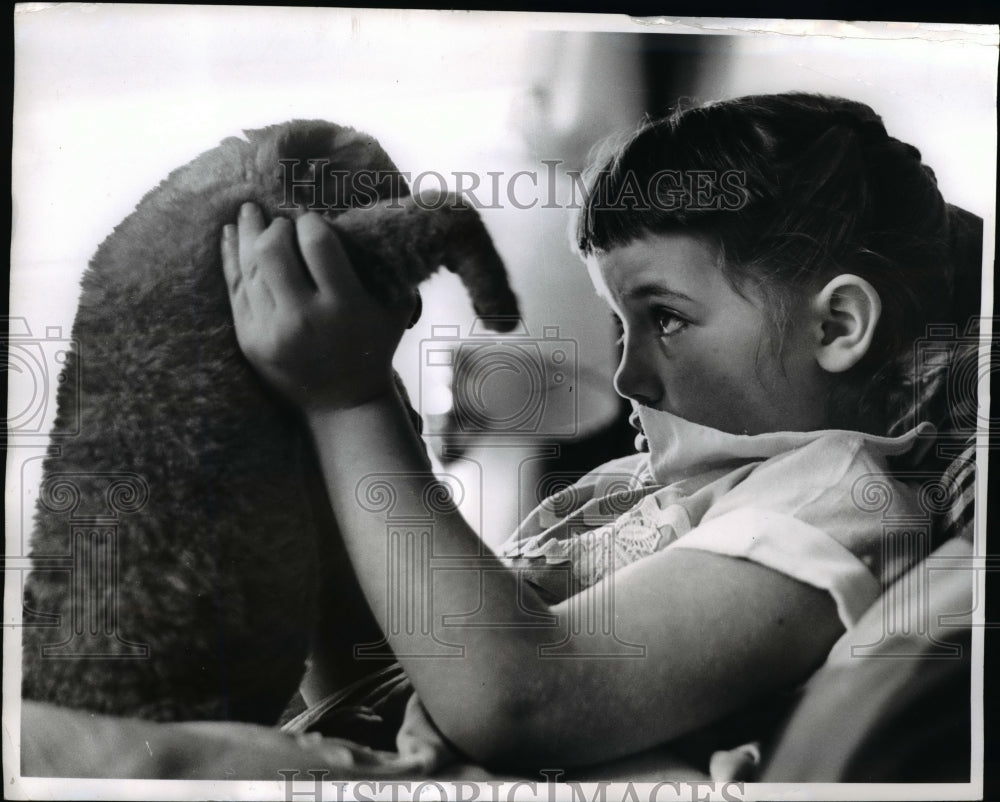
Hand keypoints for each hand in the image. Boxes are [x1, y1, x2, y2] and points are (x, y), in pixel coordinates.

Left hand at [222, 203, 415, 413]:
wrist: (344, 404)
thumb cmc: (375, 348)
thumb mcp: (395, 308)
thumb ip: (389, 268)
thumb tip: (374, 222)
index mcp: (344, 305)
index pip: (317, 242)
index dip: (311, 222)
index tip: (312, 220)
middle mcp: (304, 317)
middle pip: (274, 249)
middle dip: (276, 226)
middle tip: (283, 222)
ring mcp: (272, 330)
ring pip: (250, 266)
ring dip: (250, 234)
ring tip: (250, 213)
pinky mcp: (250, 340)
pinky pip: (235, 288)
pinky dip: (232, 257)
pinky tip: (232, 234)